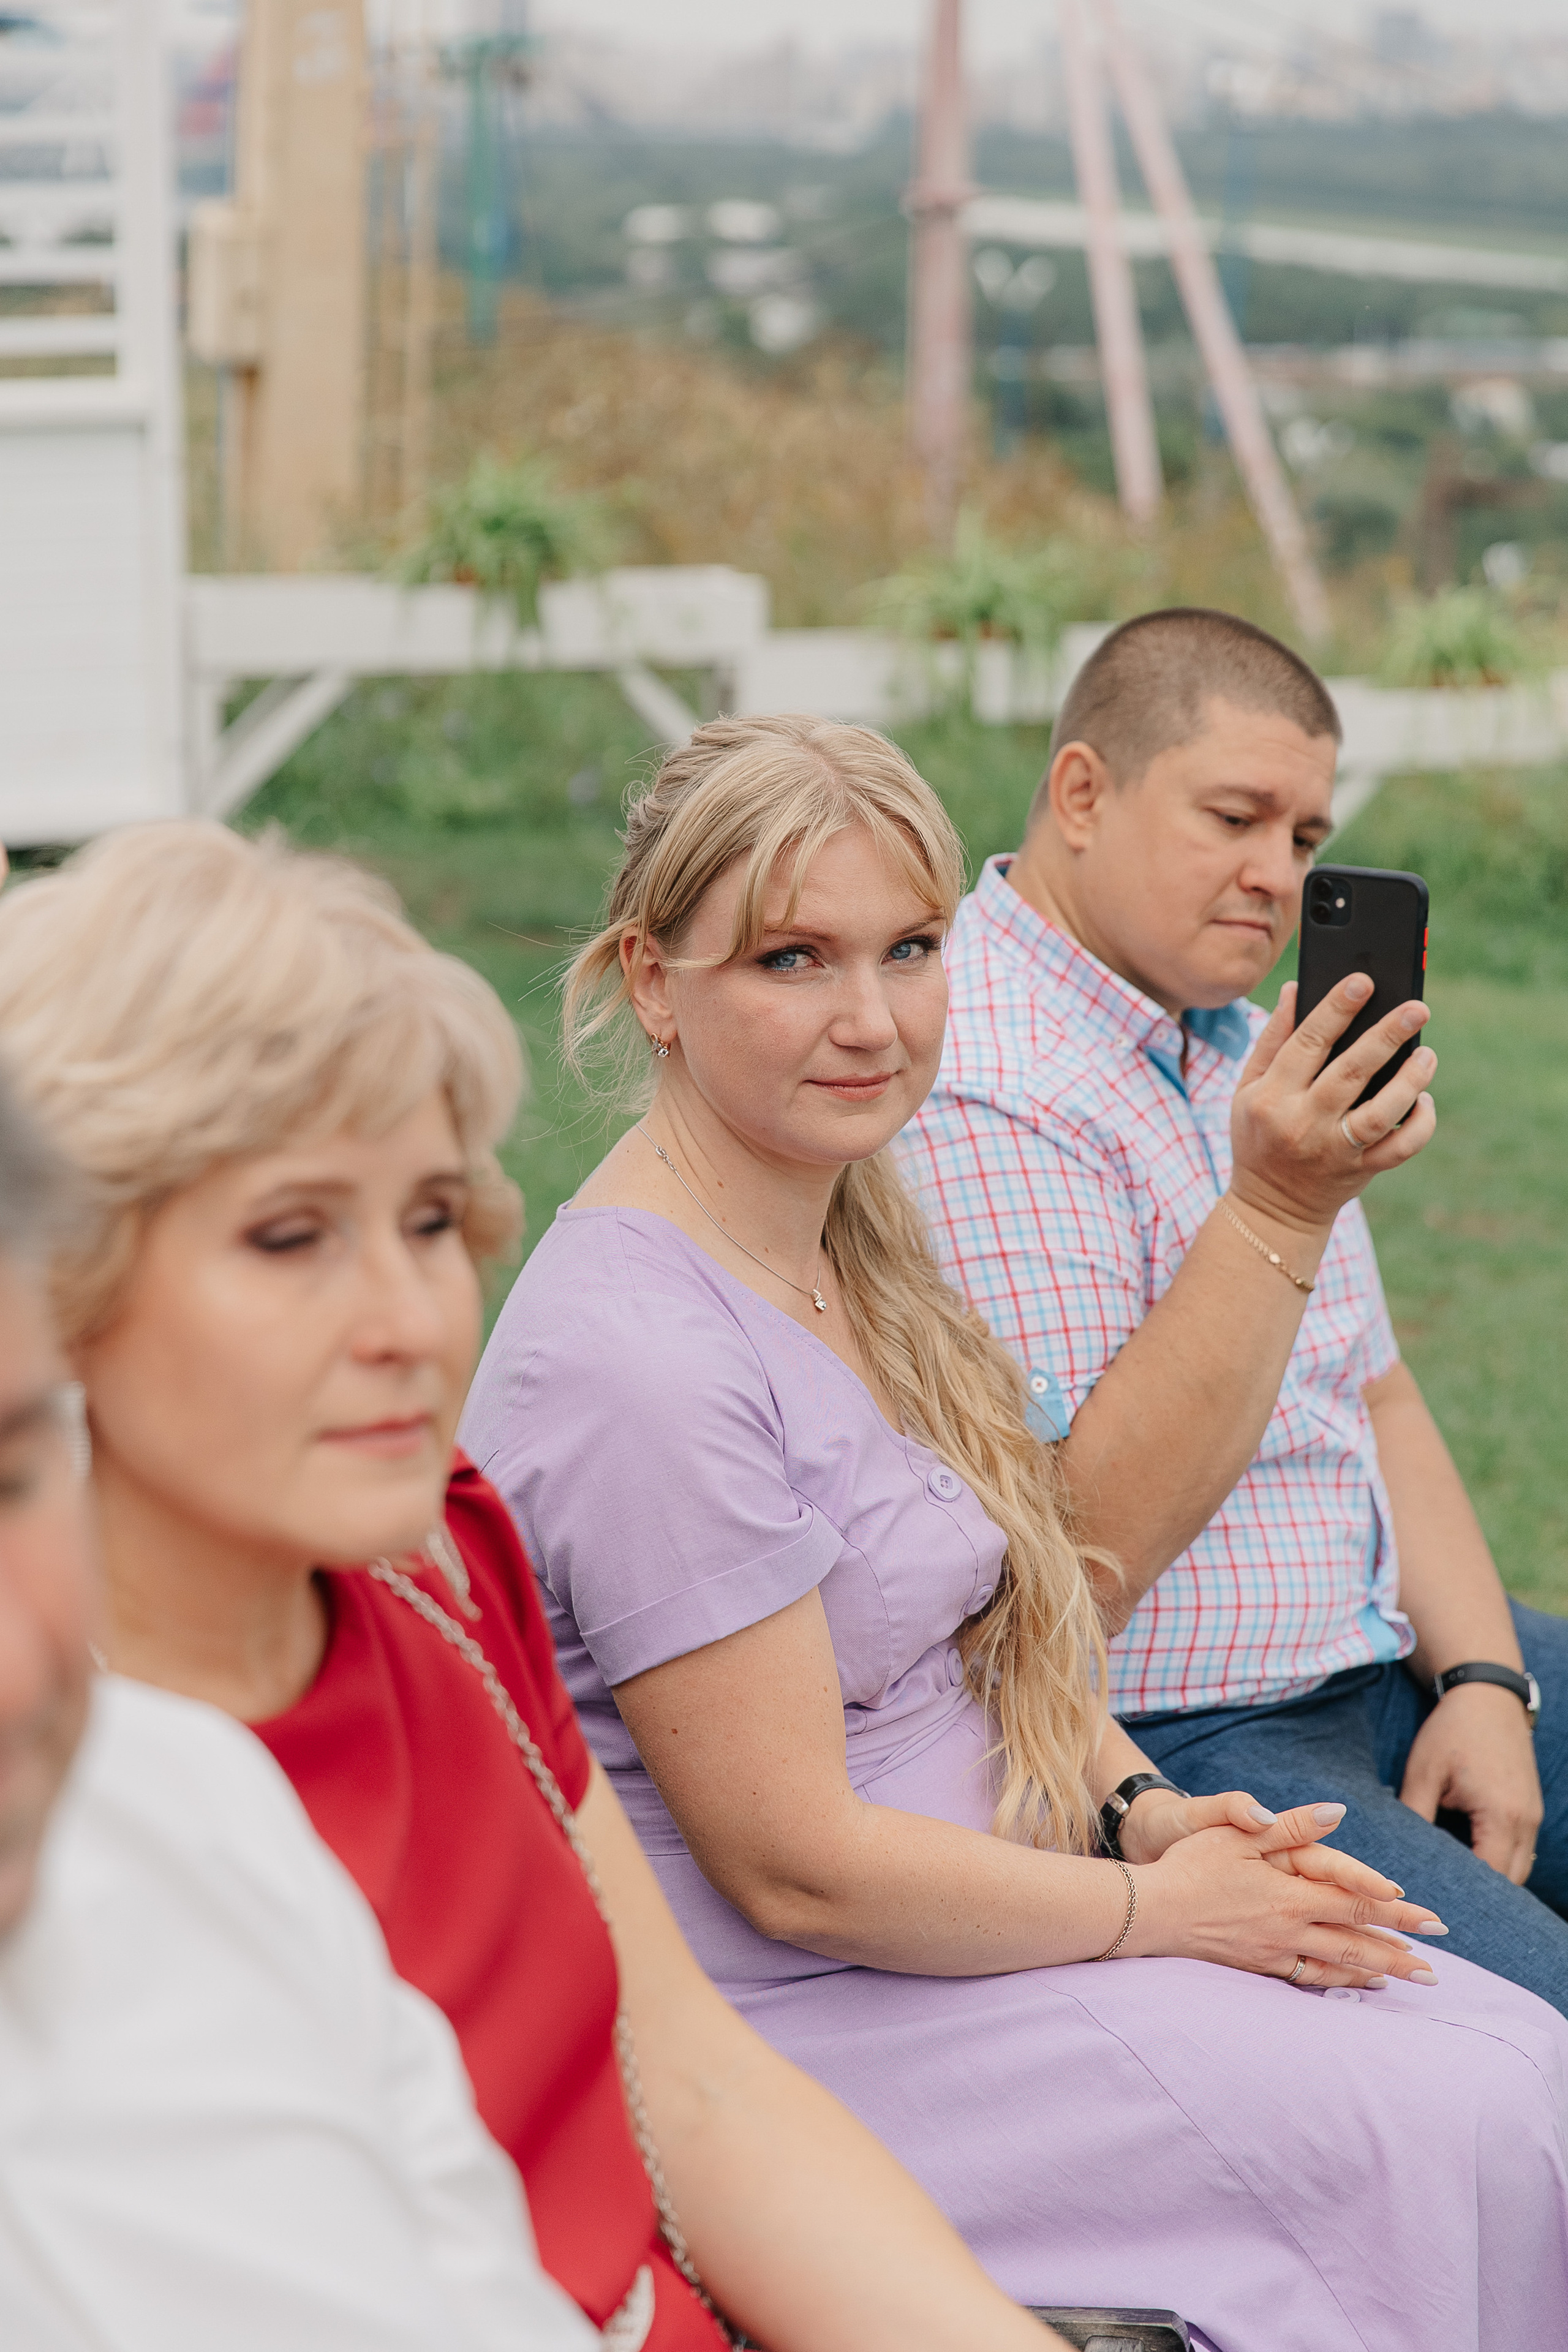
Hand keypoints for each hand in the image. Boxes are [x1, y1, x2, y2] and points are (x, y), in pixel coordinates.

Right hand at [1126, 1799, 1448, 1988]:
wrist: (1152, 1914)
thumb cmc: (1192, 1866)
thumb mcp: (1239, 1834)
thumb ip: (1292, 1825)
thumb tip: (1337, 1812)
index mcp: (1290, 1894)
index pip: (1357, 1903)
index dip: (1397, 1912)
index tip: (1431, 1920)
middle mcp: (1290, 1929)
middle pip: (1357, 1941)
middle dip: (1401, 1951)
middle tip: (1437, 1966)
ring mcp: (1276, 1953)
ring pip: (1340, 1965)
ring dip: (1380, 1972)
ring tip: (1413, 1979)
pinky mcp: (1259, 1967)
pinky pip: (1312, 1978)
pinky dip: (1343, 1981)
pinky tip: (1360, 1983)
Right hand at [1229, 978, 1436, 1233]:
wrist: (1271, 1209)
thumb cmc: (1260, 1136)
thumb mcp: (1248, 1089)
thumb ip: (1271, 1039)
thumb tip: (1297, 988)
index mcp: (1271, 1097)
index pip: (1307, 1043)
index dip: (1336, 1009)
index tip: (1363, 982)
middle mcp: (1302, 1123)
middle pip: (1350, 1072)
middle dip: (1386, 1036)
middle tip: (1417, 1008)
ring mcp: (1334, 1150)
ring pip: (1380, 1112)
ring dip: (1410, 1080)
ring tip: (1426, 1054)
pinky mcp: (1360, 1172)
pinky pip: (1399, 1148)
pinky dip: (1419, 1124)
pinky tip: (1424, 1100)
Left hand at [1400, 1682, 1542, 1883]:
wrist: (1486, 1694)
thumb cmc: (1452, 1730)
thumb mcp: (1424, 1771)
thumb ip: (1413, 1814)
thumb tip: (1401, 1851)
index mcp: (1501, 1815)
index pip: (1488, 1876)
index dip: (1462, 1893)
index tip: (1434, 1900)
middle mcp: (1525, 1821)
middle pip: (1509, 1881)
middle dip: (1479, 1895)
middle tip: (1443, 1901)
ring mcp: (1533, 1816)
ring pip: (1519, 1868)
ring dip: (1492, 1878)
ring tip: (1455, 1886)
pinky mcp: (1531, 1808)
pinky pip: (1521, 1849)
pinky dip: (1501, 1860)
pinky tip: (1472, 1861)